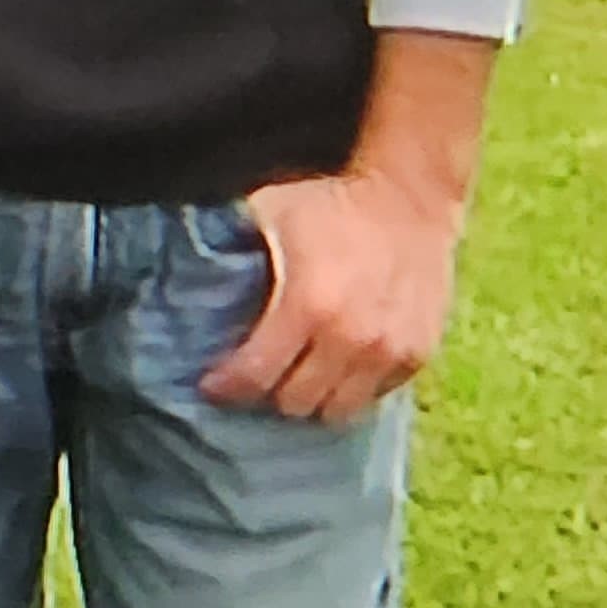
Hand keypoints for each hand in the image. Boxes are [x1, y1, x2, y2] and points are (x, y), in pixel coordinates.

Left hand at [199, 168, 463, 421]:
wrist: (409, 195)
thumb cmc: (331, 201)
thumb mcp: (269, 212)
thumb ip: (232, 246)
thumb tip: (188, 267)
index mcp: (307, 306)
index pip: (256, 374)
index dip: (228, 387)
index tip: (212, 386)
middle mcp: (350, 339)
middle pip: (296, 403)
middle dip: (268, 394)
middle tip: (256, 377)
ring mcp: (389, 352)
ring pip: (339, 412)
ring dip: (312, 400)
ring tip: (295, 380)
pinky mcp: (418, 355)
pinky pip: (376, 396)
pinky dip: (351, 390)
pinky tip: (334, 369)